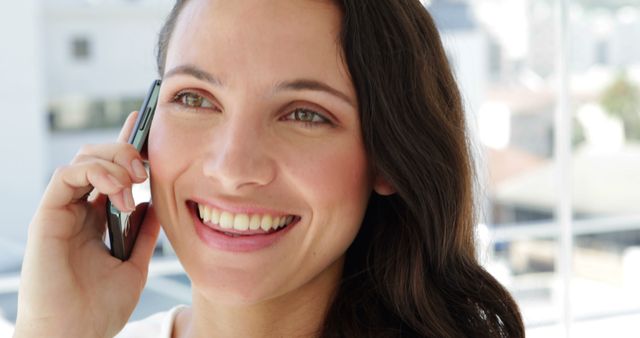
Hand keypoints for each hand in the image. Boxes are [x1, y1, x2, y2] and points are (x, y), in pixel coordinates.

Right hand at [14, 112, 160, 337]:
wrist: (75, 335)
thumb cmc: (100, 309)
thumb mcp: (136, 265)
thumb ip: (145, 234)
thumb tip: (158, 203)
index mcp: (98, 219)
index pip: (113, 172)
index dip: (128, 146)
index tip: (149, 127)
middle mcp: (79, 210)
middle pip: (98, 158)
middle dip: (125, 149)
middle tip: (146, 167)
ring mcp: (63, 211)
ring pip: (83, 160)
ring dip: (114, 161)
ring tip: (134, 182)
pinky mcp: (48, 215)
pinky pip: (66, 176)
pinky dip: (95, 172)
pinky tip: (119, 190)